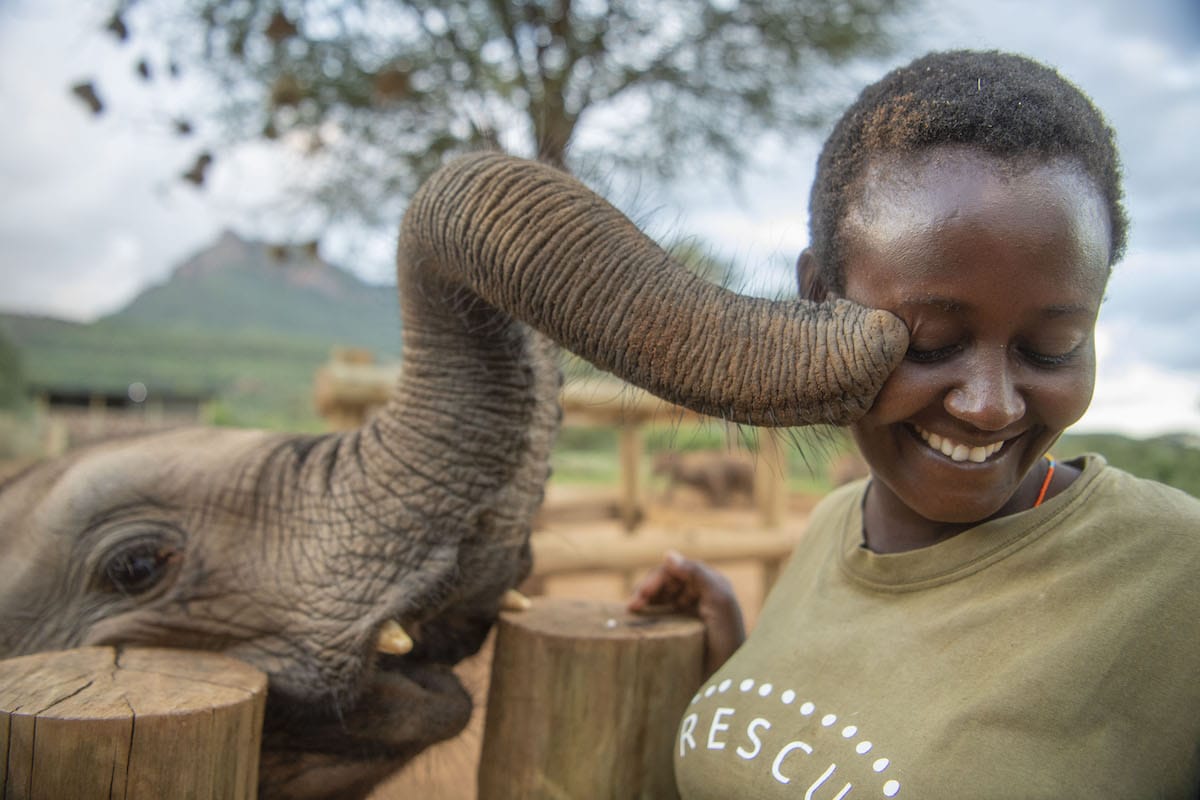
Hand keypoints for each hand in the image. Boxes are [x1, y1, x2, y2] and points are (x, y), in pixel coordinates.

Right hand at [627, 550, 745, 676]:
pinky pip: (661, 614)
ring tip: (632, 611)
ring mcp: (690, 612)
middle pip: (666, 581)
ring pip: (661, 596)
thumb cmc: (728, 639)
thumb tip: (667, 554)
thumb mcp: (719, 600)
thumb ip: (697, 573)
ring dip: (645, 599)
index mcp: (710, 584)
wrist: (730, 679)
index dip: (657, 578)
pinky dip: (648, 613)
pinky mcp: (682, 630)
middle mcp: (700, 594)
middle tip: (632, 607)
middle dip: (647, 588)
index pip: (676, 570)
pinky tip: (639, 619)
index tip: (642, 595)